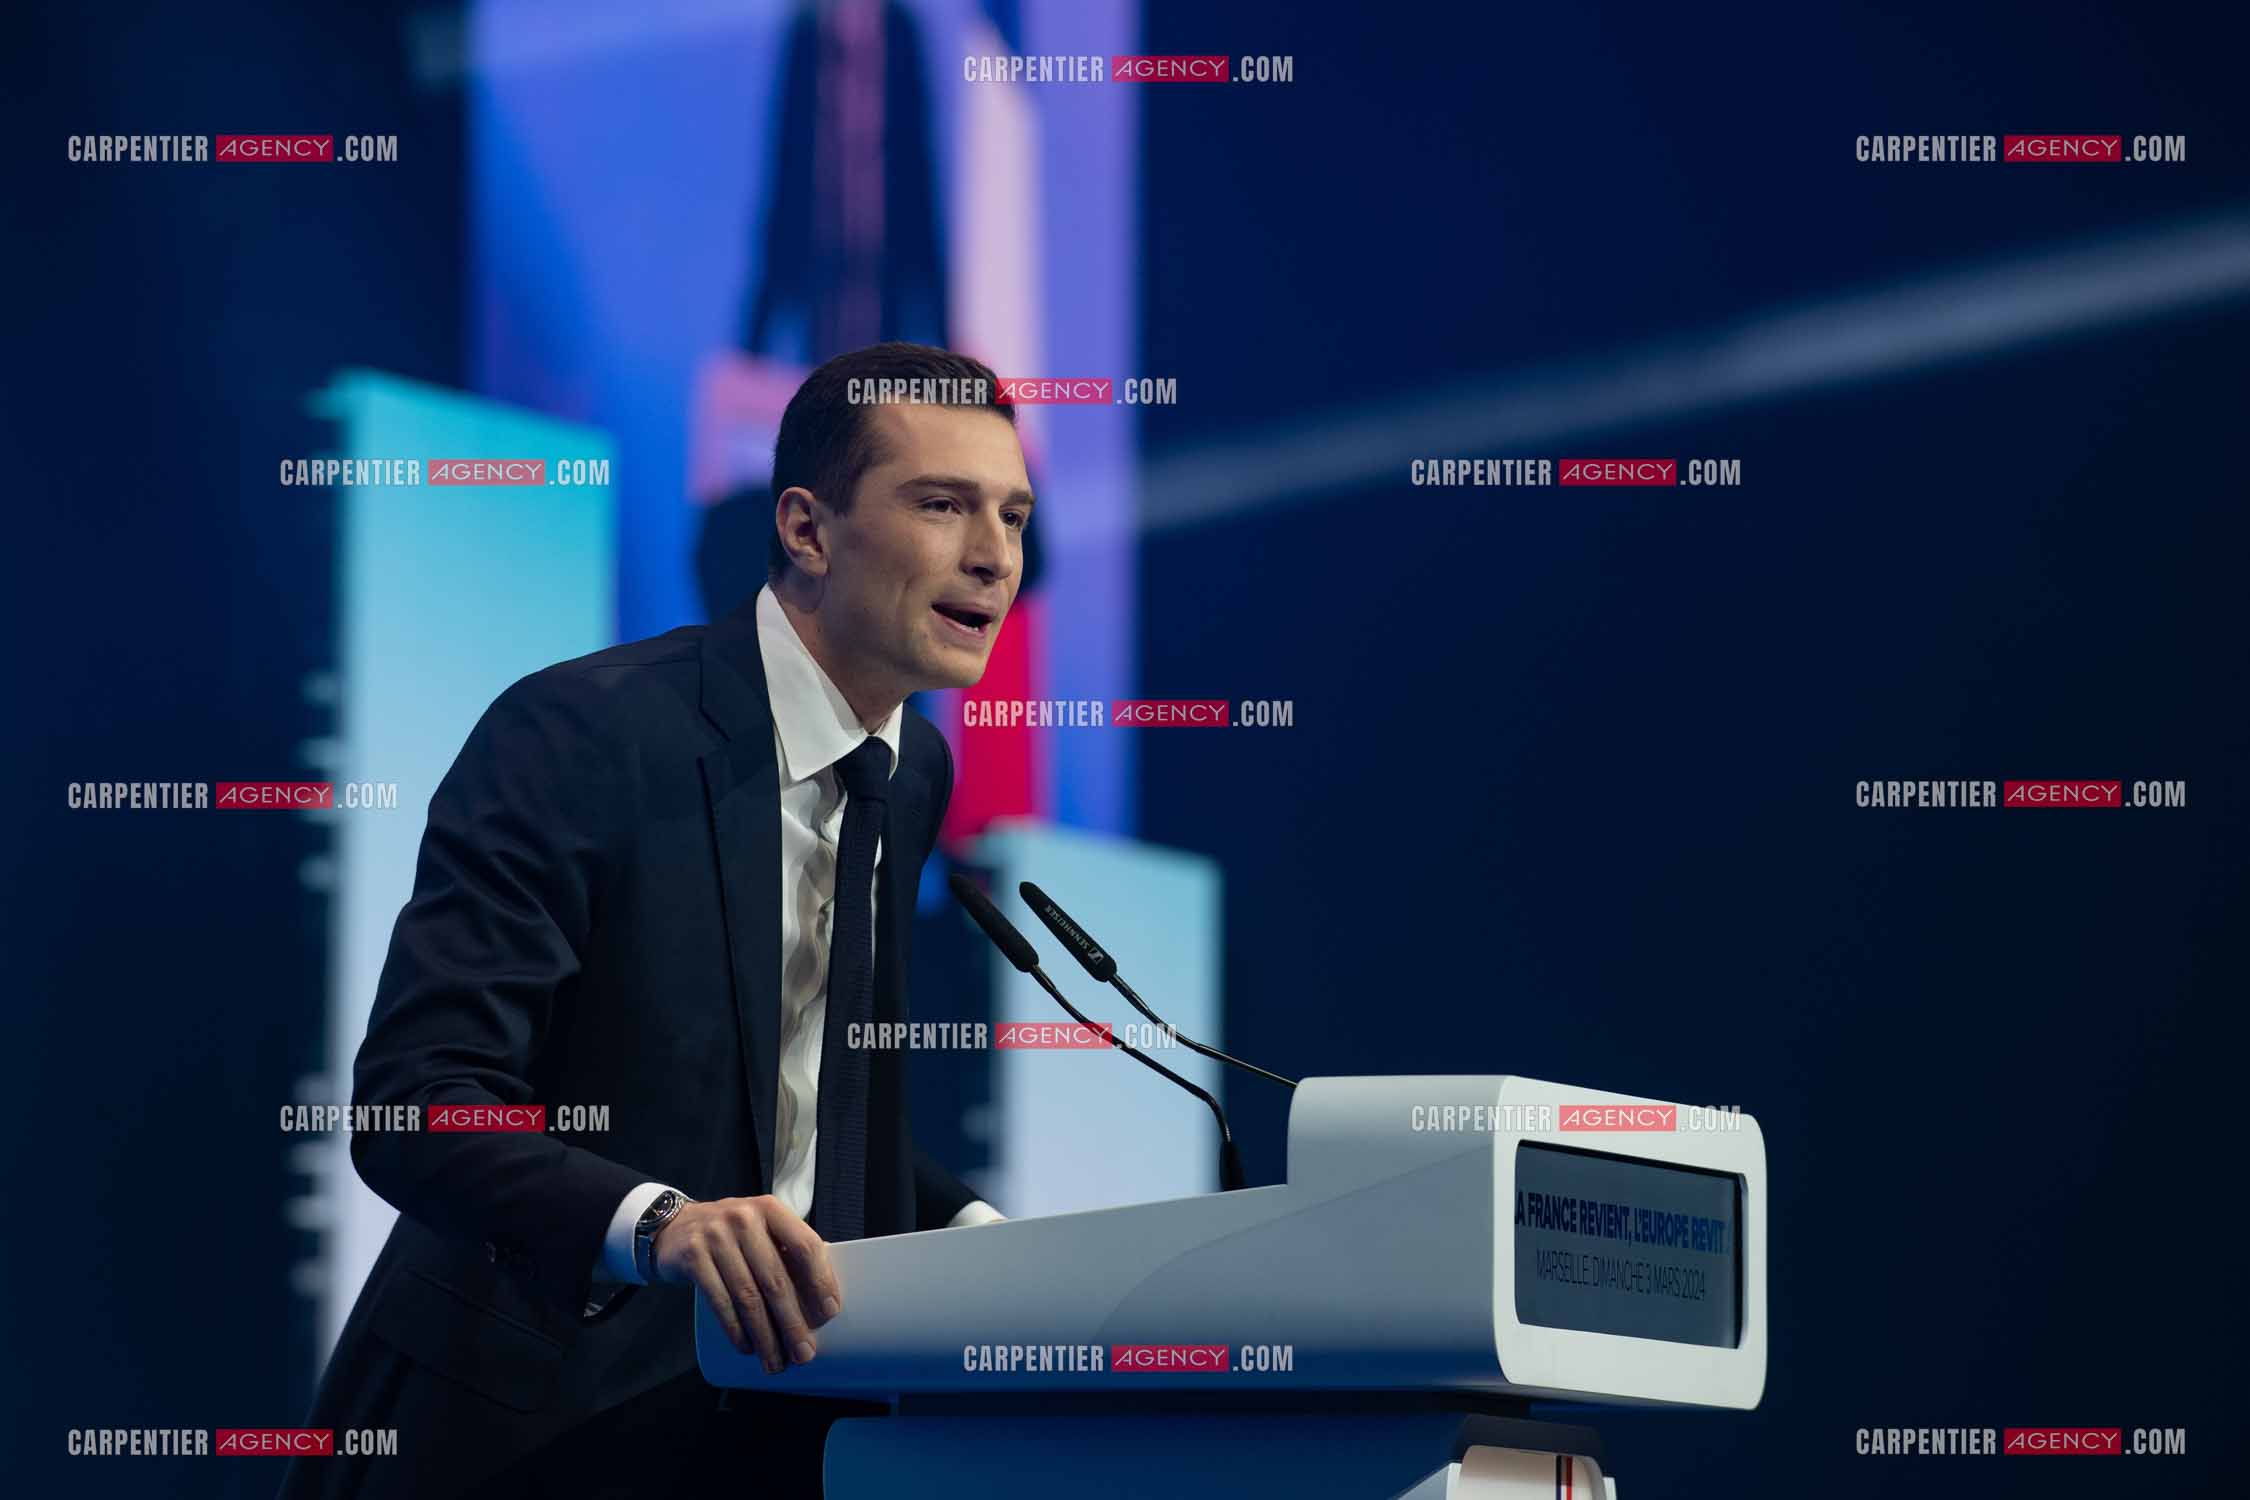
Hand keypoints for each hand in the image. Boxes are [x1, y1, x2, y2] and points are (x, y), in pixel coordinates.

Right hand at [649, 1195, 841, 1373]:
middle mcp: (744, 1219)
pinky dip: (735, 1329)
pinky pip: (720, 1302)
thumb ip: (787, 1251)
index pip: (805, 1245)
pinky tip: (746, 1346)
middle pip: (776, 1279)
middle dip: (792, 1323)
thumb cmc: (731, 1234)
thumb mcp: (761, 1229)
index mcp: (771, 1210)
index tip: (829, 1313)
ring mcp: (715, 1236)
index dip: (821, 1281)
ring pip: (748, 1297)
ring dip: (764, 1335)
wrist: (676, 1226)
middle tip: (803, 1353)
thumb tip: (820, 1299)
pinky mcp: (693, 1257)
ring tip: (775, 1360)